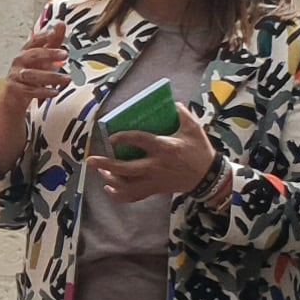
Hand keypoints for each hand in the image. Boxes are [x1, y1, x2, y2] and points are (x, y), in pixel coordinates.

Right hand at [0, 17, 71, 173]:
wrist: (14, 97)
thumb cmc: (31, 74)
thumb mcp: (43, 59)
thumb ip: (53, 42)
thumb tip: (61, 23)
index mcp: (25, 51)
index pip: (34, 41)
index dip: (44, 36)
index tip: (56, 32)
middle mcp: (18, 61)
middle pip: (33, 55)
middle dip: (49, 54)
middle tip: (65, 54)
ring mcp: (15, 76)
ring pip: (33, 75)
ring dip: (51, 77)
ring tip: (67, 79)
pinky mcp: (15, 89)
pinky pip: (30, 90)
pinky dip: (43, 92)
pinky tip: (55, 92)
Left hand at [89, 106, 221, 205]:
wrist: (208, 176)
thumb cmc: (200, 151)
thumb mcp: (194, 129)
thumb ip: (182, 114)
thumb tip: (172, 102)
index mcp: (164, 148)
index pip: (139, 141)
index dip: (123, 138)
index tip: (111, 138)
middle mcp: (156, 166)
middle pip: (126, 169)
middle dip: (105, 165)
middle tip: (90, 160)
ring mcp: (155, 180)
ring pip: (127, 186)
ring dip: (111, 180)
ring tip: (101, 172)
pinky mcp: (156, 189)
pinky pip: (134, 196)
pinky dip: (120, 195)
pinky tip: (109, 189)